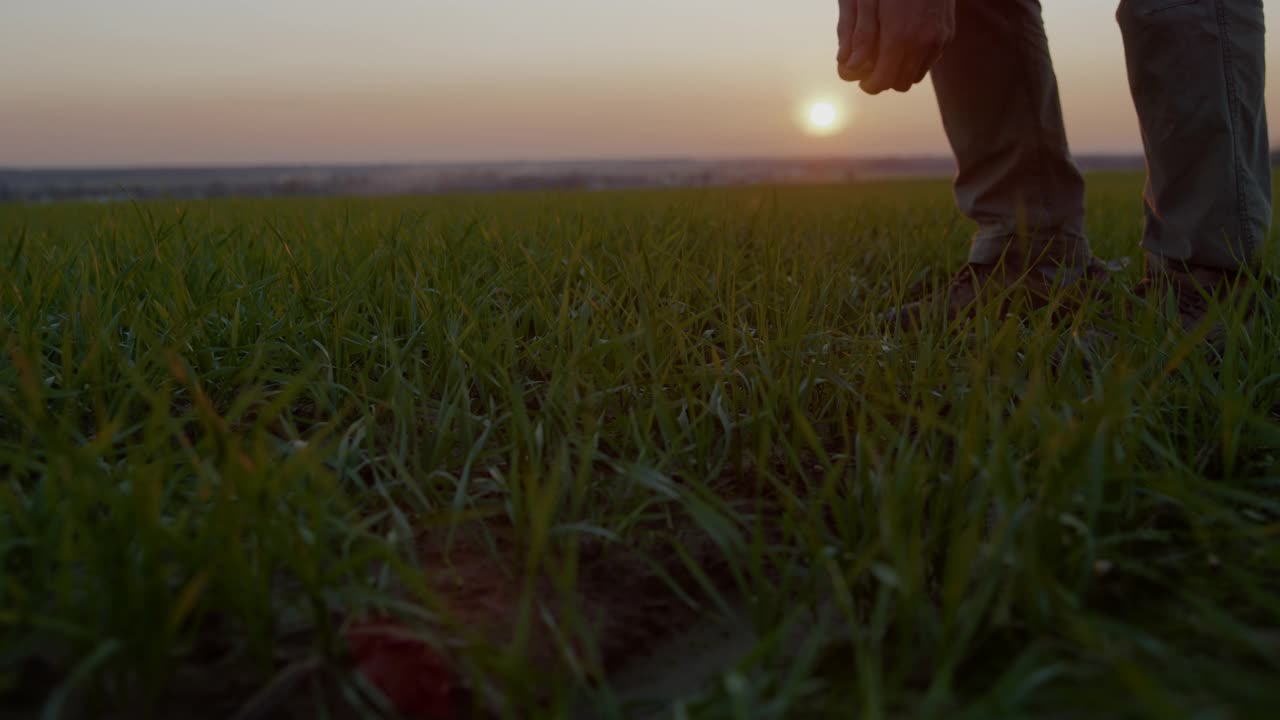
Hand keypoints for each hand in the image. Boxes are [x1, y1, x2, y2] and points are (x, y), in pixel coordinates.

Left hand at [836, 0, 955, 94]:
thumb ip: (859, 36)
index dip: (868, 84)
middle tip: (872, 66)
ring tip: (887, 52)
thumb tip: (848, 67)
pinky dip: (915, 59)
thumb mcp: (866, 0)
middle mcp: (923, 42)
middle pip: (899, 84)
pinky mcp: (948, 34)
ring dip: (900, 71)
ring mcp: (939, 39)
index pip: (883, 81)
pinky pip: (929, 61)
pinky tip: (904, 42)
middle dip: (883, 79)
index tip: (860, 78)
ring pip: (916, 75)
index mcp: (899, 36)